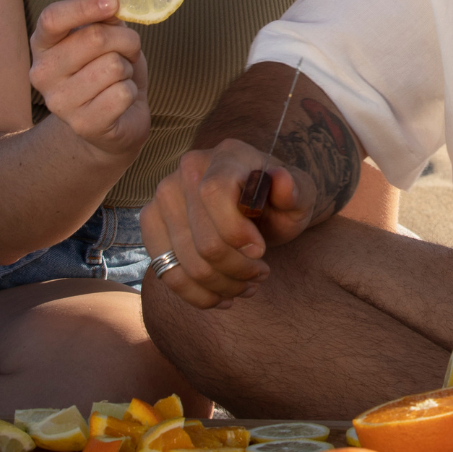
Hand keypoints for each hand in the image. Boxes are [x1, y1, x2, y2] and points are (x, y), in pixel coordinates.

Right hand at [28, 0, 149, 161]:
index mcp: (43, 45)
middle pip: (95, 38)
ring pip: (113, 66)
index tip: (113, 2)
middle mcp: (42, 73)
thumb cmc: (107, 71)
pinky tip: (120, 101)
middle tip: (128, 49)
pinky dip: (131, 93)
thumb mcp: (106, 38)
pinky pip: (122, 93)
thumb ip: (104, 18)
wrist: (113, 121)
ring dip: (127, 70)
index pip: (53, 18)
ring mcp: (60, 102)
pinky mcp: (83, 124)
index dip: (84, 7)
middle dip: (125, 40)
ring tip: (118, 79)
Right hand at [139, 140, 317, 308]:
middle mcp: (188, 170)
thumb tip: (281, 179)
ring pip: (186, 262)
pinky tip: (222, 296)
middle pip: (203, 240)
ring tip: (246, 286)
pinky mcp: (152, 223)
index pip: (214, 193)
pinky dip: (196, 293)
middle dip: (238, 269)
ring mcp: (164, 196)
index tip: (260, 251)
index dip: (235, 230)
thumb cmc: (281, 201)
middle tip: (261, 274)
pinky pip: (166, 271)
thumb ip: (296, 190)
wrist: (260, 205)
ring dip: (221, 285)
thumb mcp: (301, 195)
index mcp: (226, 155)